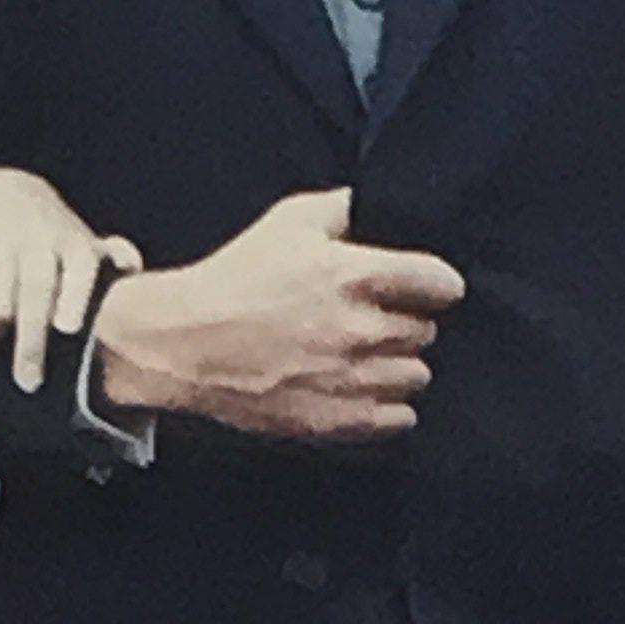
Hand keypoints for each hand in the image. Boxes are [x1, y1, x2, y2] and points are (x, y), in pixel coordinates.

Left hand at [0, 168, 141, 396]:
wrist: (6, 188)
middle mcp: (30, 234)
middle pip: (36, 289)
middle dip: (31, 337)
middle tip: (26, 383)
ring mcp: (64, 233)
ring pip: (76, 270)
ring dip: (74, 306)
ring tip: (67, 341)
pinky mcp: (89, 239)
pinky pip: (112, 255)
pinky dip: (119, 273)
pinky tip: (117, 300)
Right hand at [93, 189, 462, 439]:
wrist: (185, 342)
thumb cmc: (235, 279)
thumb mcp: (288, 221)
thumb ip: (343, 209)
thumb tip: (376, 203)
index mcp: (356, 276)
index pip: (440, 284)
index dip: (437, 283)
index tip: (426, 287)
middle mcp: (360, 330)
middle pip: (426, 332)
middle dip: (411, 322)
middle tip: (383, 318)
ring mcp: (349, 380)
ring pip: (415, 376)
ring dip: (401, 364)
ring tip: (373, 356)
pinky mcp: (333, 420)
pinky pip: (397, 420)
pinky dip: (393, 406)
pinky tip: (370, 390)